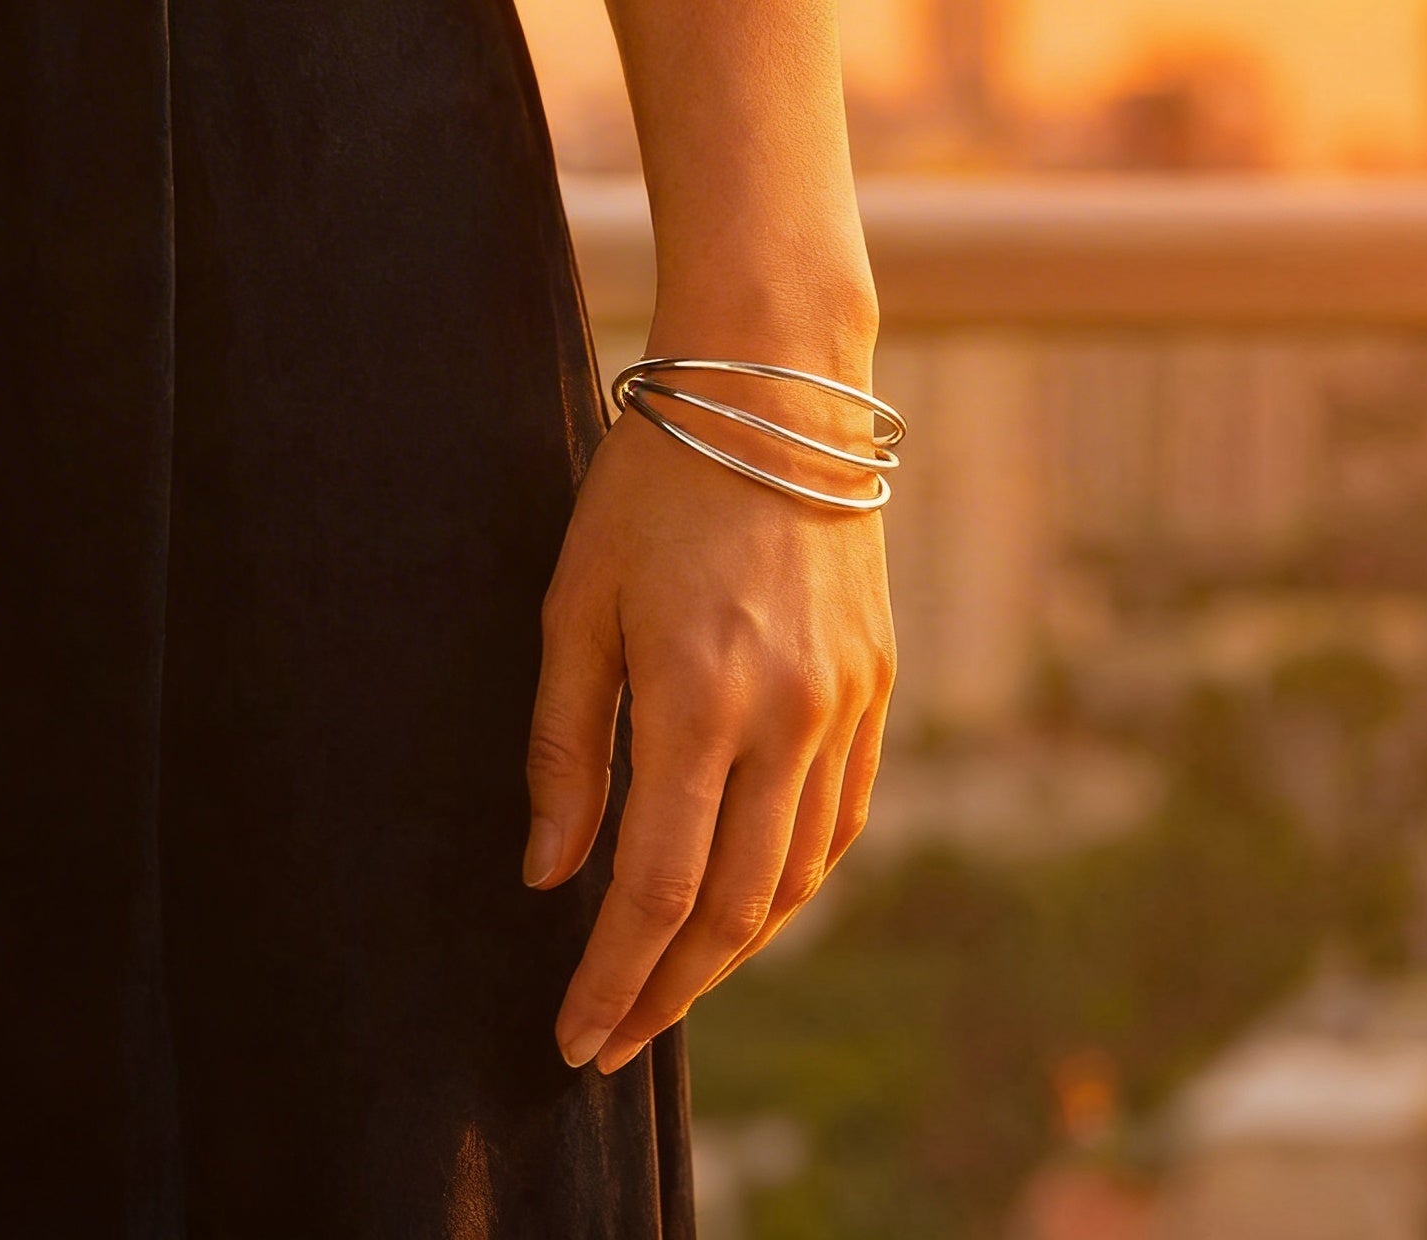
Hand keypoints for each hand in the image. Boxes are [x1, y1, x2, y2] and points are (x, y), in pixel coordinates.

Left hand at [520, 340, 896, 1075]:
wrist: (773, 388)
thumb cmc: (651, 484)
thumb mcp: (577, 603)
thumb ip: (565, 746)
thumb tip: (551, 873)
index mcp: (699, 696)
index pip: (657, 890)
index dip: (613, 979)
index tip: (574, 1037)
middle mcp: (788, 715)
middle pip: (737, 907)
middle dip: (671, 989)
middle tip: (616, 1036)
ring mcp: (845, 701)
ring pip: (799, 873)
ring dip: (738, 948)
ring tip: (674, 982)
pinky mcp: (875, 681)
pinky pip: (842, 815)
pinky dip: (795, 879)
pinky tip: (753, 899)